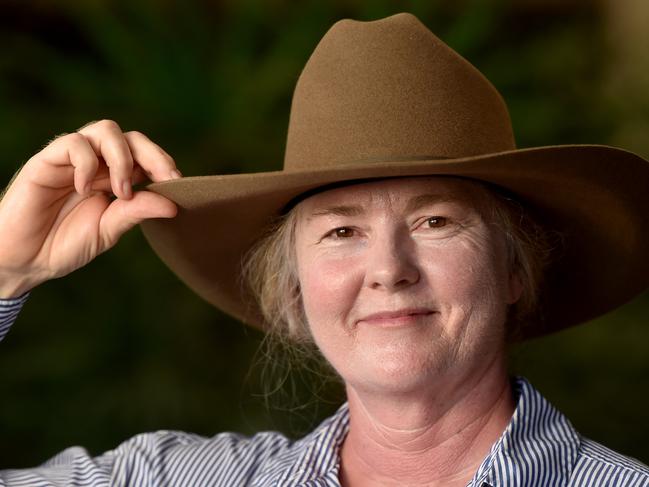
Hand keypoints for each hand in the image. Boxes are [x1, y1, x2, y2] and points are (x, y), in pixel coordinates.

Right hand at [0, 120, 179, 297]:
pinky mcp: (46, 161)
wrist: (23, 260)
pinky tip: (86, 189)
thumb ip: (136, 213)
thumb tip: (173, 204)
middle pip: (130, 137)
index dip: (163, 162)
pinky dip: (87, 163)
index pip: (144, 154)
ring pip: (105, 130)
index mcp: (113, 177)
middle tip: (164, 179)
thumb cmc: (64, 244)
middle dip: (153, 154)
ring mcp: (72, 159)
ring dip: (122, 158)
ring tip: (121, 191)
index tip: (178, 184)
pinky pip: (73, 143)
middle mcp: (96, 163)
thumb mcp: (108, 230)